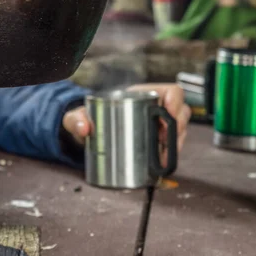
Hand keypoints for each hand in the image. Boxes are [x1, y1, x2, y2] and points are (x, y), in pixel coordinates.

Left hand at [62, 84, 191, 156]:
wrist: (88, 134)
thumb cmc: (88, 119)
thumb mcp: (77, 117)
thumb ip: (75, 119)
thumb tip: (84, 128)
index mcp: (141, 95)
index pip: (171, 91)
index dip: (176, 100)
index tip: (170, 112)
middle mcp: (153, 108)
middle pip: (181, 112)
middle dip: (178, 127)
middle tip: (164, 141)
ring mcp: (157, 126)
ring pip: (179, 131)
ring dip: (176, 143)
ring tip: (163, 156)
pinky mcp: (154, 143)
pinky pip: (171, 146)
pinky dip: (170, 155)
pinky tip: (161, 164)